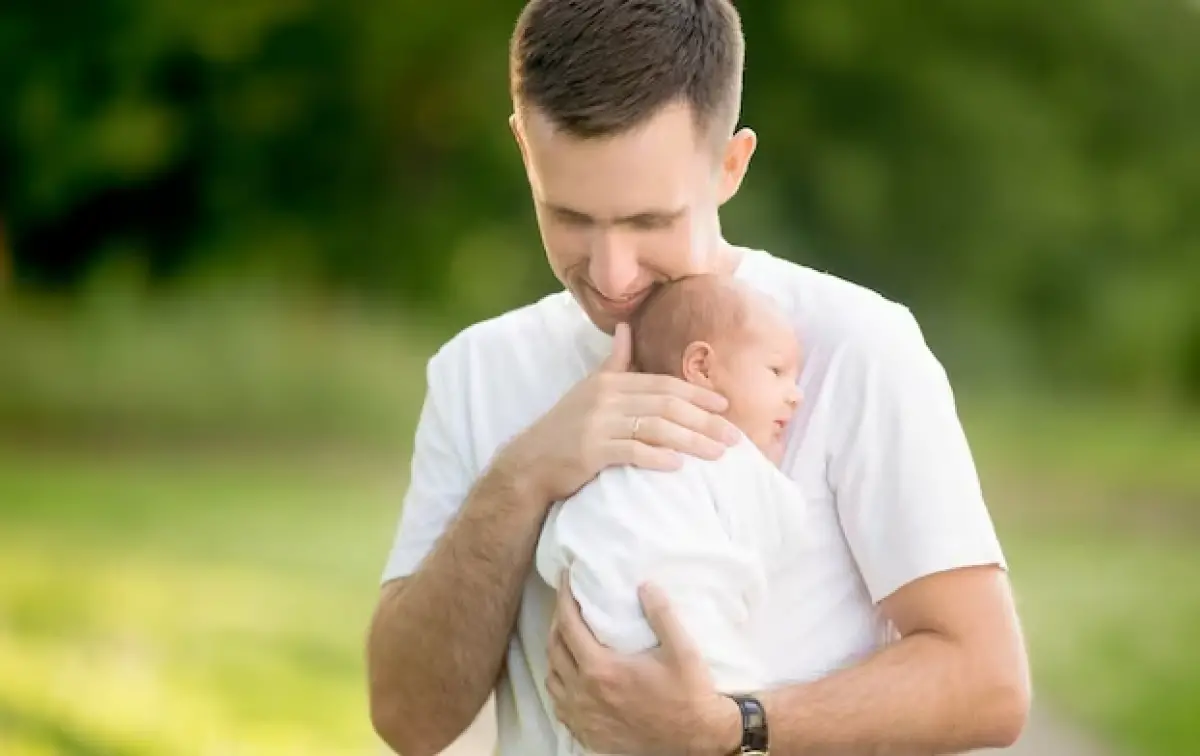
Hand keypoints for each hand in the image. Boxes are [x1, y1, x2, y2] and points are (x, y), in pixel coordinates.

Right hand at [499, 322, 740, 504]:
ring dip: (691, 440)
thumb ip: (615, 362)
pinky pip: (632, 451)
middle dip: (705, 420)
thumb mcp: (589, 388)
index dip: (697, 393)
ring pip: (656, 428)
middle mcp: (606, 398)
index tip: (726, 405)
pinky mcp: (590, 450)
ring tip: (718, 454)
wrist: (530, 462)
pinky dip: (657, 457)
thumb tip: (627, 328)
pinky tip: (678, 465)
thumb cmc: (566, 427)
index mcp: (611, 382)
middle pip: (667, 405)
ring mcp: (597, 424)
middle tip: (734, 436)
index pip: (663, 384)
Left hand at [546, 576, 740, 755]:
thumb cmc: (689, 694)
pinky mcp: (587, 733)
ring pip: (552, 679)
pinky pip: (559, 705)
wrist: (696, 740)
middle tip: (568, 605)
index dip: (563, 598)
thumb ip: (661, 613)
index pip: (568, 625)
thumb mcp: (681, 649)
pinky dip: (559, 685)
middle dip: (557, 622)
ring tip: (568, 638)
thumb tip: (645, 585)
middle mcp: (584, 693)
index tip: (565, 579)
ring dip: (555, 654)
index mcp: (601, 669)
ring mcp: (582, 717)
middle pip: (554, 649)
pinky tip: (571, 677)